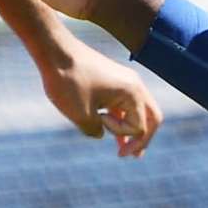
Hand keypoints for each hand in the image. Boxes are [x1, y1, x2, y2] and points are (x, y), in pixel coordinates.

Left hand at [40, 40, 162, 157]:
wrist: (55, 51)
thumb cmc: (68, 81)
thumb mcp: (81, 115)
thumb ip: (96, 131)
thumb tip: (101, 133)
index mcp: (132, 92)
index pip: (139, 126)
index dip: (122, 134)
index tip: (101, 124)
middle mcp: (134, 85)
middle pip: (152, 117)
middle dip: (143, 138)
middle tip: (134, 156)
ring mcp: (125, 81)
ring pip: (139, 110)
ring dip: (133, 129)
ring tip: (126, 150)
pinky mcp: (113, 80)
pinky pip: (125, 103)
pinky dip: (122, 118)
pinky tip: (112, 132)